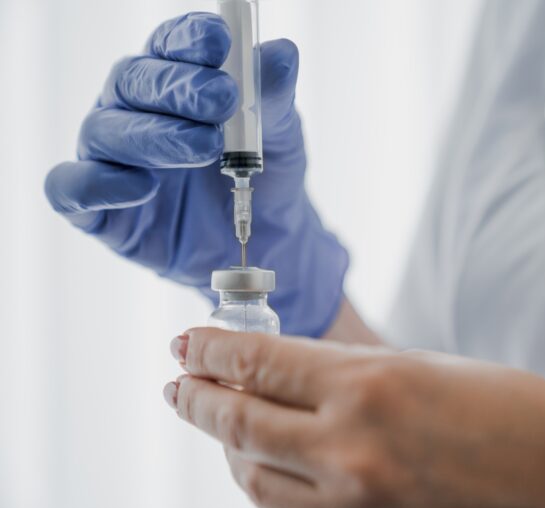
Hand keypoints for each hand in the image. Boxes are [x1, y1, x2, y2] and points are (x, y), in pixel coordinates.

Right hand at [45, 13, 347, 335]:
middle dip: (177, 87)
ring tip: (205, 149)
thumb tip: (282, 53)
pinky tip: (143, 188)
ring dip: (154, 137)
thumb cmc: (268, 176)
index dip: (187, 40)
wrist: (267, 241)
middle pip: (132, 81)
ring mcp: (112, 158)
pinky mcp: (98, 208)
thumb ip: (274, 95)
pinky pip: (72, 187)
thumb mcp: (281, 134)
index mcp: (176, 81)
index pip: (169, 46)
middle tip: (222, 99)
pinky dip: (99, 185)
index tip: (217, 43)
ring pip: (105, 131)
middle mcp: (135, 111)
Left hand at [162, 328, 544, 507]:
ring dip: (226, 443)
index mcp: (370, 385)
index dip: (212, 347)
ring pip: (253, 475)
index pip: (258, 362)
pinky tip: (263, 465)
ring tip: (217, 420)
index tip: (189, 339)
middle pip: (239, 419)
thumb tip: (295, 368)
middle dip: (197, 396)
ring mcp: (355, 502)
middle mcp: (351, 447)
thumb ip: (351, 371)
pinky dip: (264, 484)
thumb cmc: (517, 412)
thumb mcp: (426, 367)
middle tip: (179, 380)